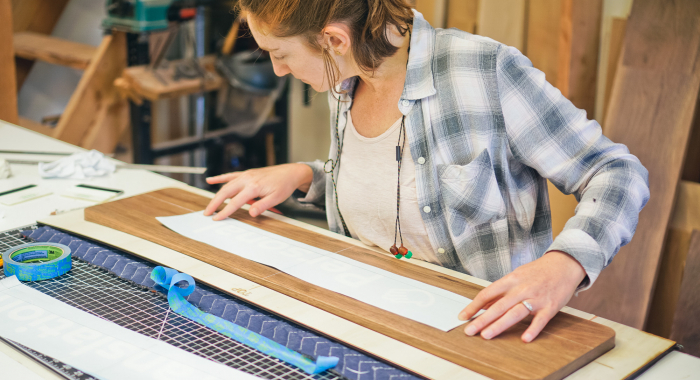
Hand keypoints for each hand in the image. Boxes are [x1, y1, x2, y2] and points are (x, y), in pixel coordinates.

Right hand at [204, 163, 312, 219]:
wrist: (290, 172)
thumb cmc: (284, 186)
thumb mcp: (276, 198)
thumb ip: (262, 205)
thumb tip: (251, 213)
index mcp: (253, 187)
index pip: (235, 202)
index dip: (225, 211)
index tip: (216, 218)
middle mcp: (247, 179)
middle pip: (226, 192)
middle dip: (215, 203)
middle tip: (207, 214)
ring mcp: (246, 175)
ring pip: (226, 185)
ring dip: (216, 195)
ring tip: (209, 205)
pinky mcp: (247, 173)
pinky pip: (230, 176)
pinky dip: (220, 178)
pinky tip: (210, 180)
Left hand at [458, 250, 585, 341]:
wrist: (564, 265)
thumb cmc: (537, 272)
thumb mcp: (516, 276)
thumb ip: (501, 291)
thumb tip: (485, 306)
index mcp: (510, 280)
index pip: (487, 293)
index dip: (473, 306)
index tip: (462, 316)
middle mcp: (521, 289)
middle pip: (498, 306)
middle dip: (482, 319)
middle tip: (469, 331)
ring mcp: (536, 298)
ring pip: (515, 313)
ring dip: (499, 325)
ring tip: (486, 335)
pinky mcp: (550, 306)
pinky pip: (540, 320)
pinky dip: (533, 329)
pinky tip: (524, 339)